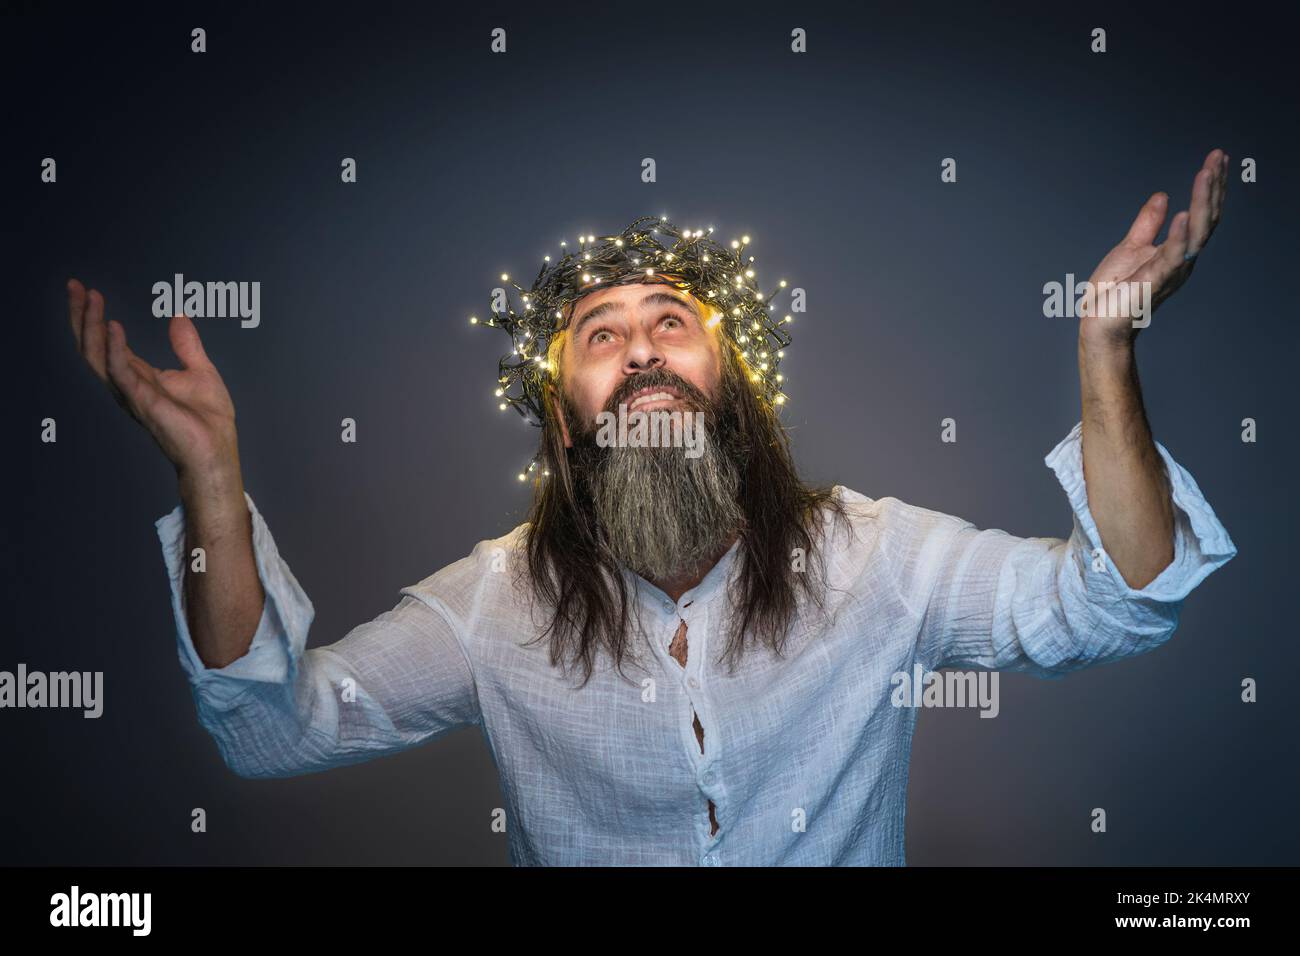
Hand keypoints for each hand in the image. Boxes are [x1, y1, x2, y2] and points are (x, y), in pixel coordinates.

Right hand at [66, 278, 239, 479]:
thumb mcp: (200, 370)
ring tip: (91, 298)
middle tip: (75, 286)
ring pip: (98, 357)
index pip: (107, 342)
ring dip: (91, 327)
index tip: (87, 289)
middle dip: (81, 316)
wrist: (217, 451)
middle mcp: (128, 385)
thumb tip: (179, 315)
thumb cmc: (208, 420)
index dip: (94, 316)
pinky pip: (121, 372)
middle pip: (92, 347)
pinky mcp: (143, 402)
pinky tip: (113, 326)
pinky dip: (114, 349)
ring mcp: (132, 394)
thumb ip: (186, 344)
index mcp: (139, 377)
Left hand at [1079, 148, 1228, 349]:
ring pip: (1196, 232)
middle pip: (1206, 218)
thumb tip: (1162, 196)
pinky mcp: (1154, 281)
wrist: (1099, 323)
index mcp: (1177, 250)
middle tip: (1217, 156)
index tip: (1216, 157)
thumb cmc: (1114, 291)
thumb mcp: (1131, 247)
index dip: (1209, 187)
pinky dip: (1179, 235)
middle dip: (1213, 187)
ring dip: (1202, 202)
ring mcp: (1171, 270)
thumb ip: (1148, 223)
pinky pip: (1172, 256)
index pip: (1201, 214)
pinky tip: (1184, 214)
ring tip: (1206, 173)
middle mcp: (1181, 259)